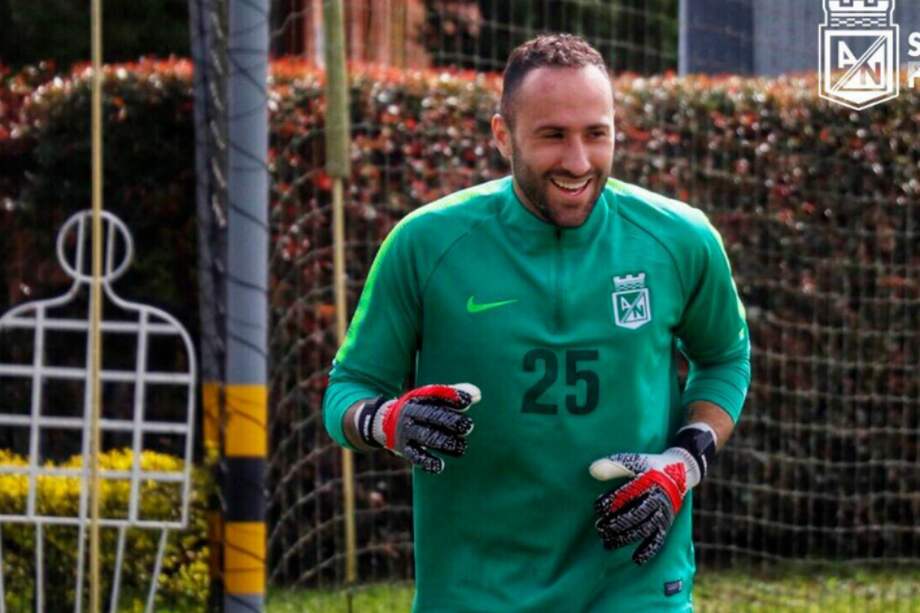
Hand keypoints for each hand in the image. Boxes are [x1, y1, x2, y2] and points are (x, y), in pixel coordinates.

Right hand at [354, 383, 479, 472]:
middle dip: (451, 421)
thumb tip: (478, 395)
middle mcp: (412, 413)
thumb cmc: (418, 409)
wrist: (383, 422)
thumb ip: (453, 394)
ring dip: (445, 442)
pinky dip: (428, 462)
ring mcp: (407, 431)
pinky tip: (440, 466)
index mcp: (419, 397)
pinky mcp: (404, 449)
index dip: (452, 396)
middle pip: (432, 415)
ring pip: (426, 437)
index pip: (436, 393)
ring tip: (461, 447)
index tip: (469, 401)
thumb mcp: (430, 398)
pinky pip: (416, 456)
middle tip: (469, 427)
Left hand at [589, 448, 699, 564]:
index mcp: (647, 482)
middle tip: (599, 528)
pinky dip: (648, 550)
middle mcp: (656, 499)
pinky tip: (636, 559)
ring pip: (643, 529)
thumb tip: (591, 471)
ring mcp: (662, 513)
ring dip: (625, 538)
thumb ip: (613, 466)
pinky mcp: (667, 524)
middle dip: (615, 523)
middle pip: (634, 515)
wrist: (680, 472)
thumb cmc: (650, 466)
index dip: (610, 501)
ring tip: (607, 544)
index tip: (597, 507)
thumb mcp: (634, 461)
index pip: (626, 494)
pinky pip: (659, 540)